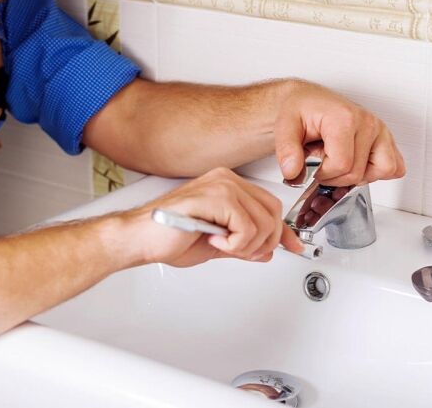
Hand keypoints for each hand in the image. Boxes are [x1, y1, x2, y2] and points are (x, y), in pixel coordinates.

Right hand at [121, 167, 304, 267]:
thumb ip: (243, 244)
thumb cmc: (168, 238)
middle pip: (273, 213)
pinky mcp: (214, 196)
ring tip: (221, 245)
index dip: (283, 231)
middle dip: (264, 242)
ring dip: (246, 245)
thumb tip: (267, 250)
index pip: (270, 205)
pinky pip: (246, 227)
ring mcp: (220, 185)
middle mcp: (226, 180)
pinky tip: (214, 240)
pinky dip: (235, 243)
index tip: (292, 247)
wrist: (139, 238)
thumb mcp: (216, 244)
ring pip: (263, 222)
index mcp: (227, 186)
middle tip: (240, 251)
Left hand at [274, 81, 405, 186]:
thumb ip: (286, 151)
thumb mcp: (284, 126)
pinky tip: (357, 164)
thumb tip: (293, 172)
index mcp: (344, 118)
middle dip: (335, 177)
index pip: (342, 165)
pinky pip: (395, 166)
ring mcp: (380, 130)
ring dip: (359, 175)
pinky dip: (377, 172)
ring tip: (340, 162)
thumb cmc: (300, 110)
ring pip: (383, 170)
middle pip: (358, 173)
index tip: (312, 166)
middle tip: (321, 163)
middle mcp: (367, 122)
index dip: (323, 174)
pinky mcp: (386, 138)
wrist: (308, 101)